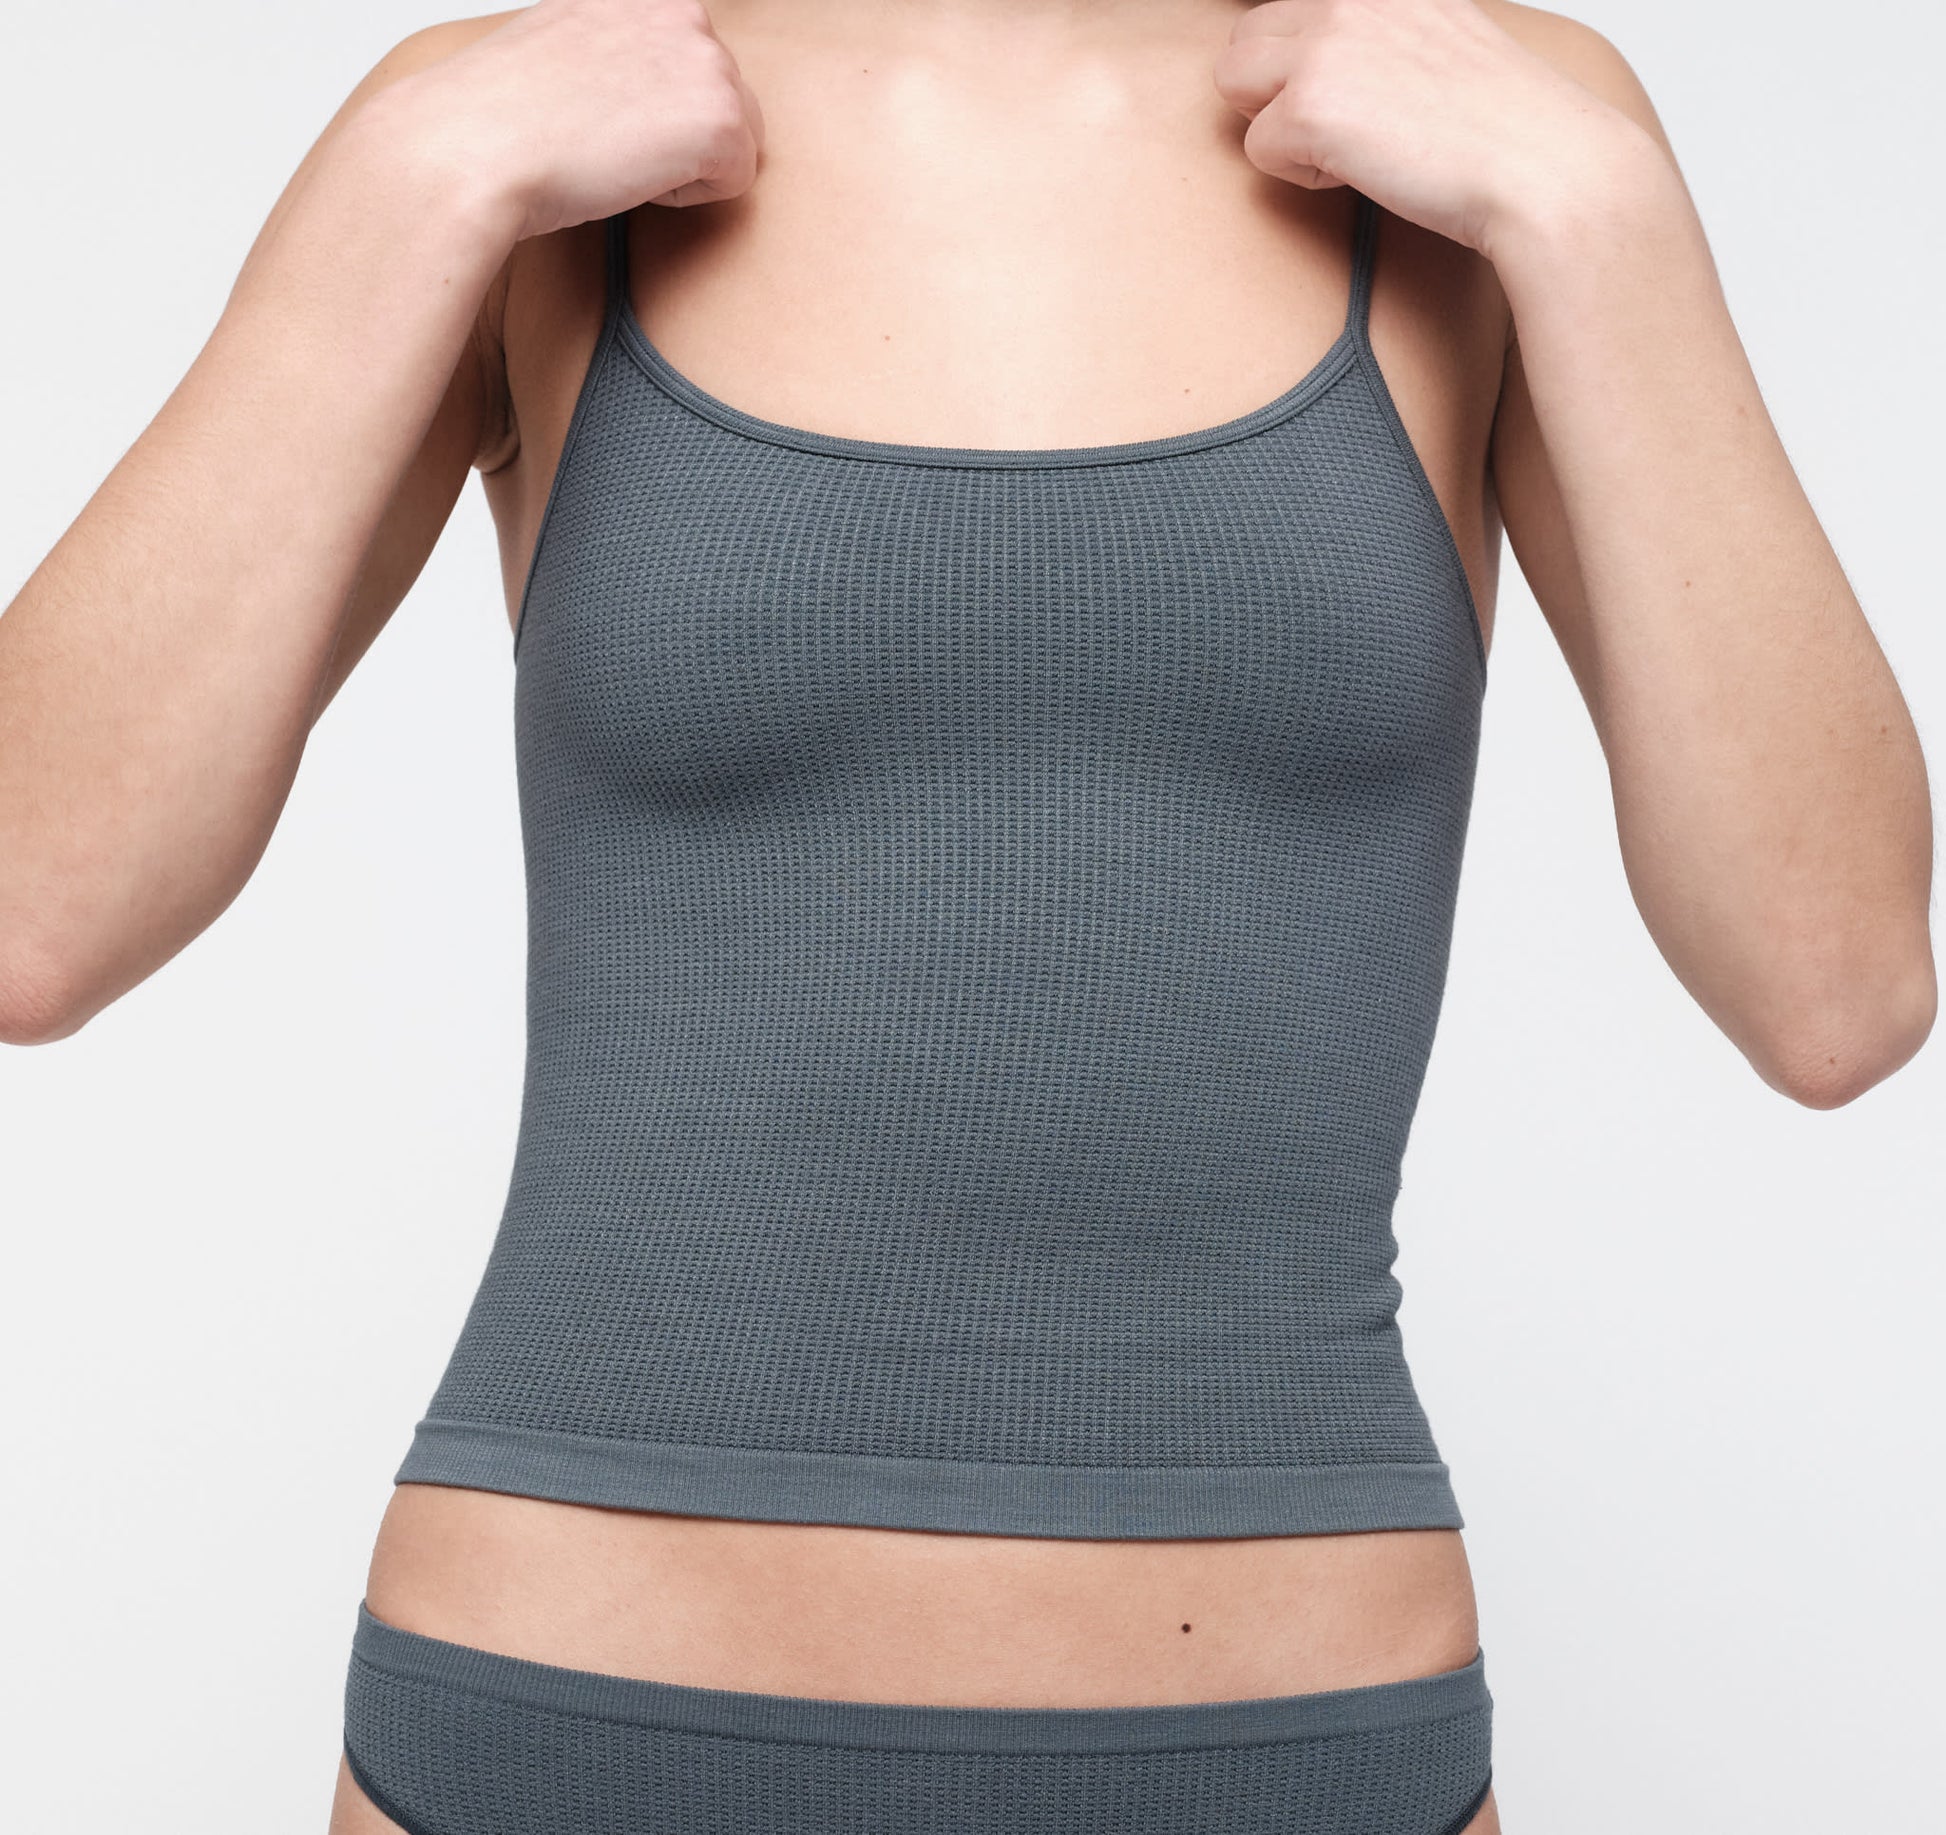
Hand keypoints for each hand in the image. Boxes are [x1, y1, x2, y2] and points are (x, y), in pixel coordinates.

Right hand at [383, 0, 764, 241]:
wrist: (474, 146)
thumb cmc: (498, 114)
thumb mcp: (560, 46)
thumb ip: (613, 50)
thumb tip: (634, 90)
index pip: (687, 66)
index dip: (649, 110)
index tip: (600, 119)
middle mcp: (681, 9)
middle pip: (723, 102)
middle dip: (675, 137)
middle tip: (603, 141)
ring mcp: (707, 61)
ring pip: (734, 141)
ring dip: (682, 165)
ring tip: (613, 154)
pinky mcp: (722, 121)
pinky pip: (735, 182)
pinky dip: (686, 197)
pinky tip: (628, 174)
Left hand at [1212, 0, 1642, 253]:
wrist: (1543, 166)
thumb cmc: (1502, 126)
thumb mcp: (1443, 42)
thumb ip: (1382, 35)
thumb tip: (1337, 69)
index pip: (1282, 5)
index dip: (1292, 58)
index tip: (1336, 96)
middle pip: (1243, 39)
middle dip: (1271, 93)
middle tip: (1337, 130)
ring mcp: (1326, 45)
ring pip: (1232, 82)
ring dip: (1277, 127)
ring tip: (1349, 148)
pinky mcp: (1310, 105)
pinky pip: (1257, 148)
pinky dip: (1301, 177)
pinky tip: (1363, 172)